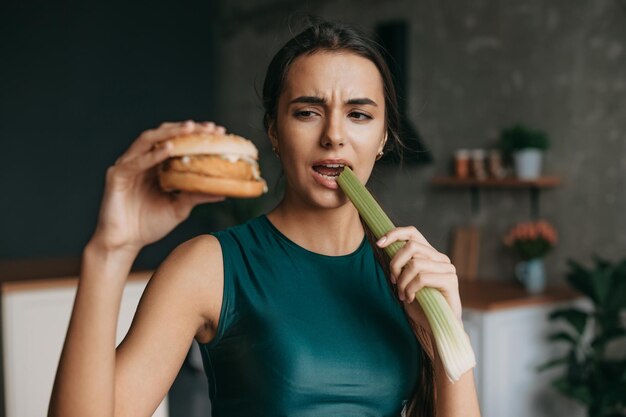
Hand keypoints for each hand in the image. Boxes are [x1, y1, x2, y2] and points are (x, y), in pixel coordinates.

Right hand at [91, 120, 225, 253]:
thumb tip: (223, 191)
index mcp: (156, 165)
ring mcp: (128, 165)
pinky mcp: (117, 175)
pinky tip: (168, 149)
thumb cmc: (149, 225)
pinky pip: (136, 162)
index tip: (218, 131)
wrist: (125, 243)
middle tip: (208, 127)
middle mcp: (142, 160)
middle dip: (186, 129)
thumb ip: (197, 196)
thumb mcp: (179, 208)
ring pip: (148, 140)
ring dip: (169, 133)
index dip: (196, 135)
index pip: (177, 141)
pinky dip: (153, 155)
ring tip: (189, 128)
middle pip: (164, 135)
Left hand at [377, 226, 462, 332]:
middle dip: (395, 264)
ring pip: (415, 263)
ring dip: (402, 281)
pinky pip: (422, 278)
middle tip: (393, 282)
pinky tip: (410, 299)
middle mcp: (440, 258)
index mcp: (430, 254)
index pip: (412, 233)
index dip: (394, 234)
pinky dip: (410, 289)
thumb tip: (384, 246)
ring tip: (402, 294)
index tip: (378, 243)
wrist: (438, 326)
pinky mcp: (450, 281)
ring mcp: (447, 268)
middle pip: (411, 246)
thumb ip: (400, 265)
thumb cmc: (420, 305)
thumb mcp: (404, 281)